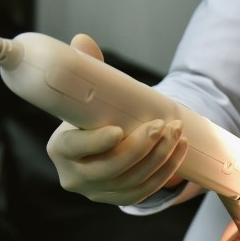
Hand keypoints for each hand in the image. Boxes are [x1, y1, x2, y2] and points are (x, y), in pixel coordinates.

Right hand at [46, 34, 187, 204]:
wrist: (98, 144)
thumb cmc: (89, 115)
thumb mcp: (85, 94)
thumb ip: (85, 68)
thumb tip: (82, 40)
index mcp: (60, 149)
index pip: (75, 148)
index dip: (96, 142)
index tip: (118, 130)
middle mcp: (75, 177)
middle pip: (109, 168)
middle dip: (140, 147)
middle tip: (161, 124)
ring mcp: (97, 192)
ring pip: (132, 181)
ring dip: (159, 157)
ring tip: (176, 132)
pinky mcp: (118, 199)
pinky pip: (144, 191)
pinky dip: (165, 171)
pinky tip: (179, 150)